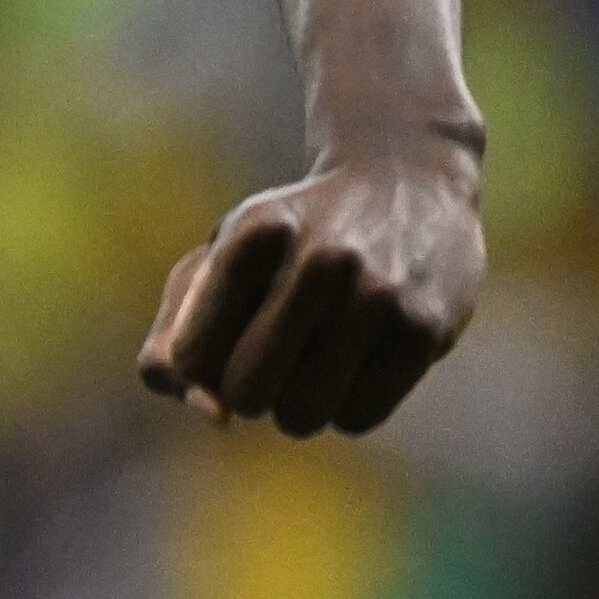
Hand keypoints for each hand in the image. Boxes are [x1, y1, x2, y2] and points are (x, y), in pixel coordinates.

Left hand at [140, 148, 481, 436]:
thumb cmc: (289, 237)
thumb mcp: (221, 256)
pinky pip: (357, 418)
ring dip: (300, 405)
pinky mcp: (424, 328)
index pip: (190, 357)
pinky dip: (348, 407)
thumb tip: (212, 417)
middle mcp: (317, 260)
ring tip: (317, 358)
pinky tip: (359, 361)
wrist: (406, 180)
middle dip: (251, 389)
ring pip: (302, 415)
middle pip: (245, 394)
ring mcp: (377, 294)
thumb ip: (174, 336)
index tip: (227, 335)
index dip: (205, 362)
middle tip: (276, 353)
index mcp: (252, 235)